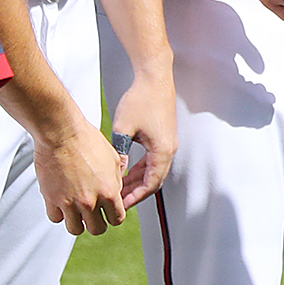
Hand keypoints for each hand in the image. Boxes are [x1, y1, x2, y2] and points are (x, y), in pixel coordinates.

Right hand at [30, 113, 129, 235]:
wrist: (61, 133)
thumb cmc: (86, 140)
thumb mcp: (113, 159)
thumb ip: (115, 180)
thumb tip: (116, 190)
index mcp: (108, 192)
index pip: (117, 219)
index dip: (115, 216)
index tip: (111, 213)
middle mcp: (89, 201)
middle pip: (97, 229)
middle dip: (98, 223)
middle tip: (95, 215)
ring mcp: (69, 202)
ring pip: (75, 229)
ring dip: (78, 223)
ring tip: (78, 212)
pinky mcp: (51, 199)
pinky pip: (56, 218)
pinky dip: (59, 214)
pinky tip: (63, 204)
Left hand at [110, 69, 177, 211]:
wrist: (154, 78)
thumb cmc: (141, 99)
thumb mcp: (123, 129)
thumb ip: (119, 153)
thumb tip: (114, 172)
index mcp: (163, 150)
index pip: (151, 184)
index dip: (135, 197)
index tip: (121, 206)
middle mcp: (169, 149)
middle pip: (154, 180)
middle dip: (136, 193)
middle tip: (118, 203)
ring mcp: (168, 144)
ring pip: (153, 171)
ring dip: (138, 181)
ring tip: (119, 190)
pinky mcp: (164, 138)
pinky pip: (153, 160)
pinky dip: (140, 169)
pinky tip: (126, 172)